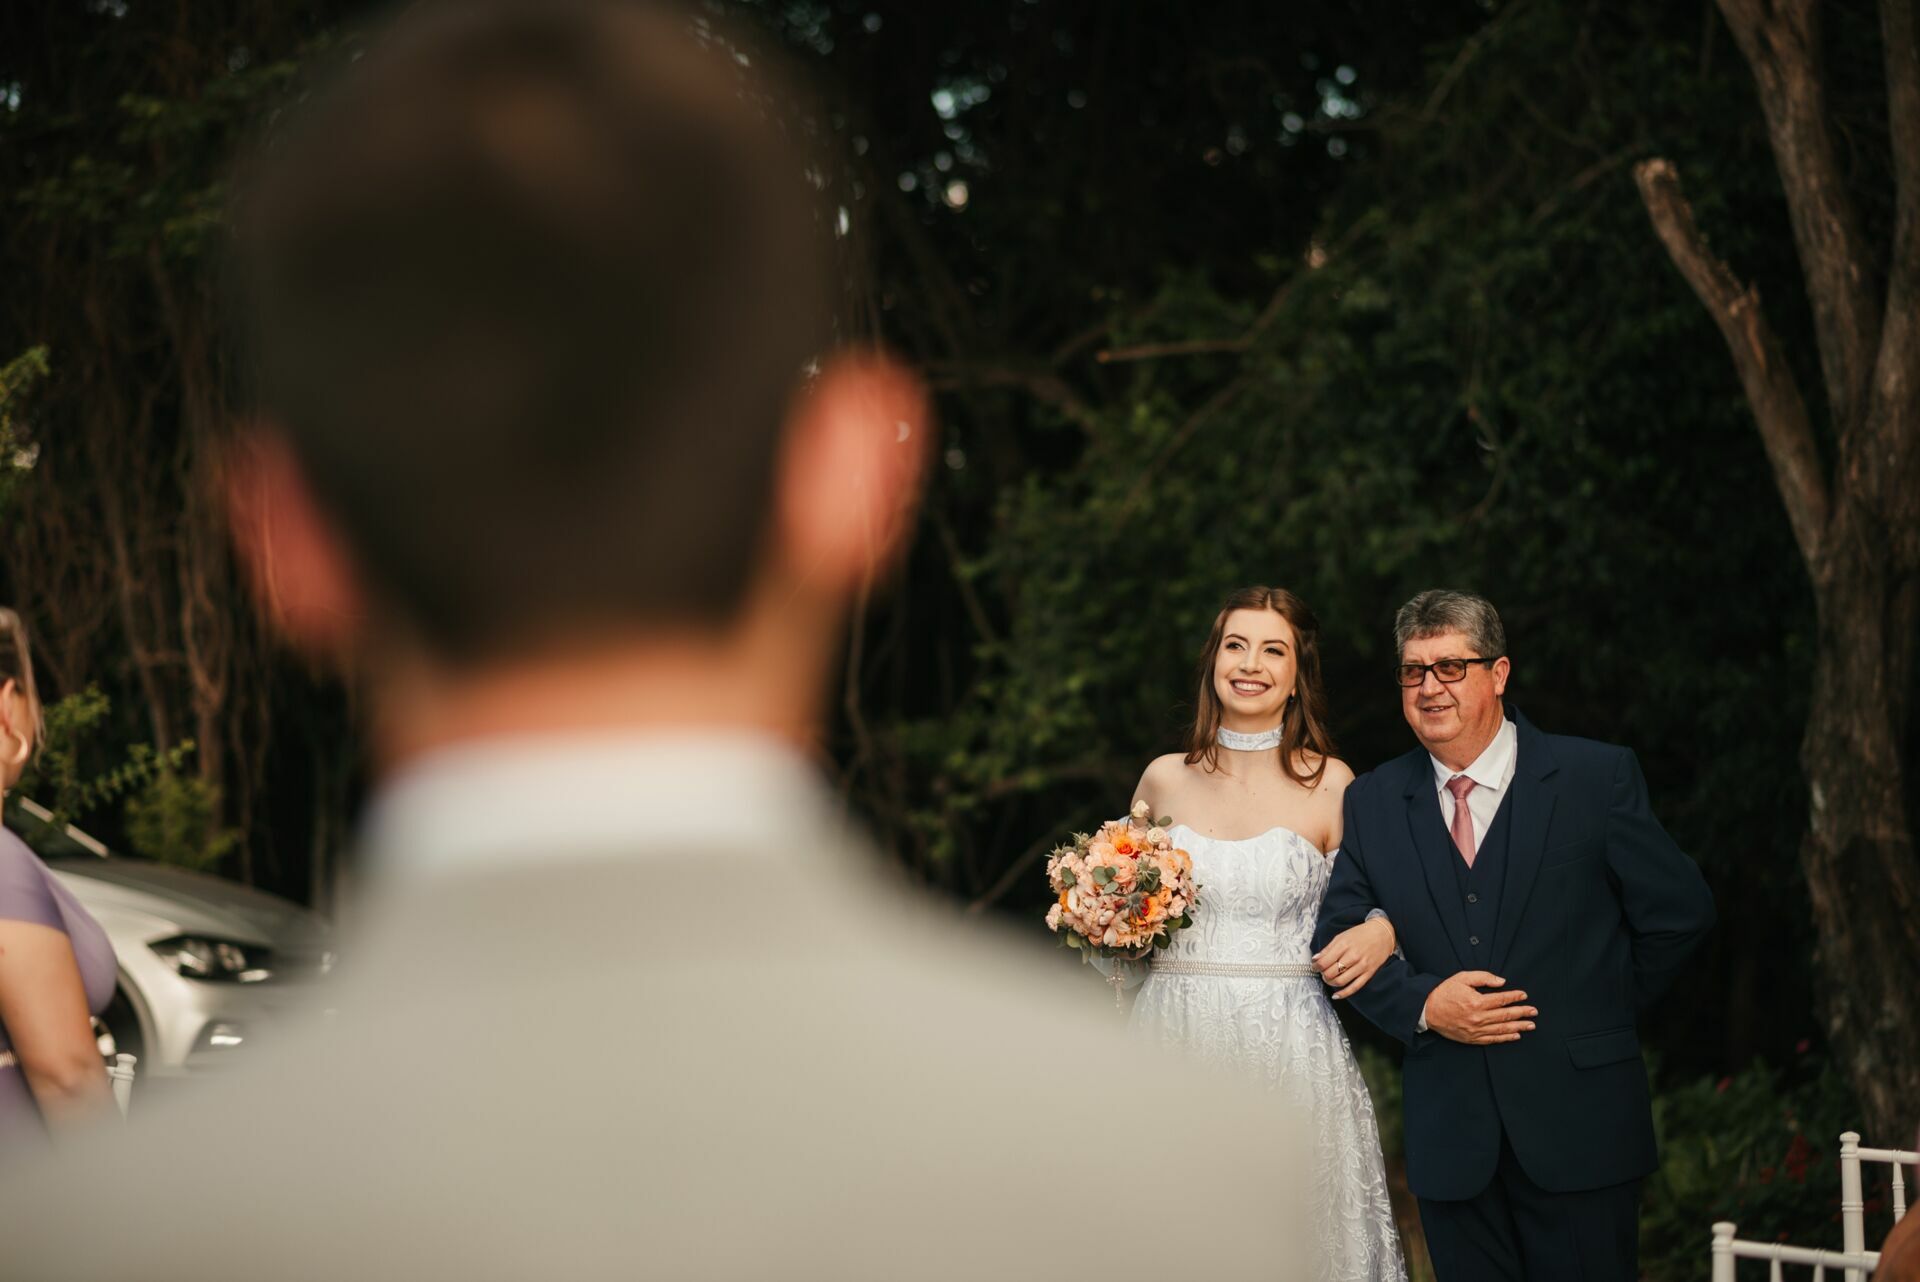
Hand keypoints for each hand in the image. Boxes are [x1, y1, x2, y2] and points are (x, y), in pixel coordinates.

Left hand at [1312, 917, 1395, 999]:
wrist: (1382, 934)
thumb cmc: (1360, 934)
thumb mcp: (1341, 936)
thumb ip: (1328, 949)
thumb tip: (1315, 959)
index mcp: (1344, 945)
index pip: (1324, 962)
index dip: (1316, 967)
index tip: (1315, 967)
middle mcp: (1353, 956)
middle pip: (1331, 973)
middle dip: (1323, 975)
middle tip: (1322, 972)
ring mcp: (1362, 966)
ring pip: (1341, 981)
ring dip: (1331, 983)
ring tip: (1329, 979)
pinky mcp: (1369, 973)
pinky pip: (1355, 987)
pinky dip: (1344, 993)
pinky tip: (1336, 995)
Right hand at [1421, 971, 1536, 1044]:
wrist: (1427, 1009)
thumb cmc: (1444, 992)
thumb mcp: (1462, 978)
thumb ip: (1483, 978)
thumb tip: (1502, 982)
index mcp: (1477, 1002)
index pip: (1502, 999)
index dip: (1515, 997)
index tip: (1524, 995)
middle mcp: (1478, 1017)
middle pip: (1506, 1015)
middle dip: (1522, 1013)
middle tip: (1534, 1011)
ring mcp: (1476, 1030)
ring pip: (1502, 1029)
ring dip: (1518, 1027)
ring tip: (1530, 1025)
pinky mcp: (1472, 1038)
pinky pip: (1493, 1039)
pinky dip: (1505, 1038)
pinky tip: (1515, 1036)